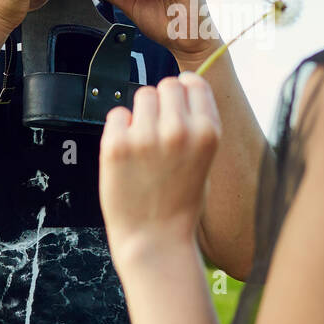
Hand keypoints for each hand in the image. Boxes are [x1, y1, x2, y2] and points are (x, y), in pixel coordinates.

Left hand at [99, 73, 221, 263]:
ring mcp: (146, 137)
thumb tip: (180, 90)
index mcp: (207, 133)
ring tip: (142, 144)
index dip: (184, 89)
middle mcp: (179, 130)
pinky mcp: (116, 146)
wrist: (155, 240)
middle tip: (157, 129)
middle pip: (166, 85)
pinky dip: (119, 128)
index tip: (177, 99)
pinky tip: (127, 153)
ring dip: (141, 114)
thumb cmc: (180, 203)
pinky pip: (117, 114)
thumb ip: (196, 125)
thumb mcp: (205, 161)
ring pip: (142, 95)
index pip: (194, 83)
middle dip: (162, 102)